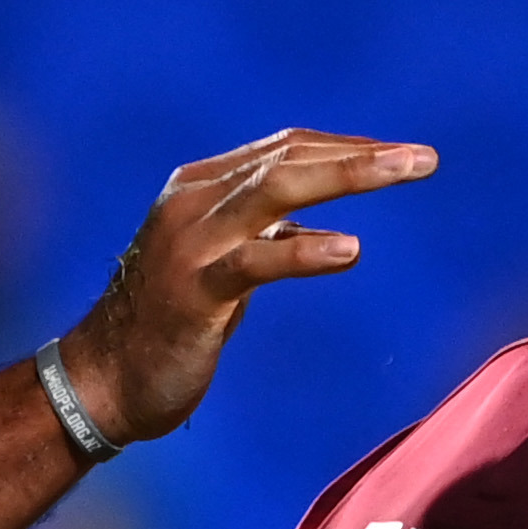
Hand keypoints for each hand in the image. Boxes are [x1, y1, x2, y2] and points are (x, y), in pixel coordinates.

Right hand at [54, 132, 434, 442]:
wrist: (102, 381)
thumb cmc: (166, 325)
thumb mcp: (221, 267)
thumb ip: (263, 236)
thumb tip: (323, 226)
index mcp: (199, 188)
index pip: (284, 149)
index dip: (347, 146)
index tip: (400, 154)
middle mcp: (192, 202)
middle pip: (288, 159)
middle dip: (362, 155)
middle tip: (425, 159)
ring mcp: (190, 244)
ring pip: (276, 190)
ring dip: (349, 176)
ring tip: (406, 172)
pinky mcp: (193, 291)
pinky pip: (256, 261)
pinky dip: (305, 251)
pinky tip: (351, 250)